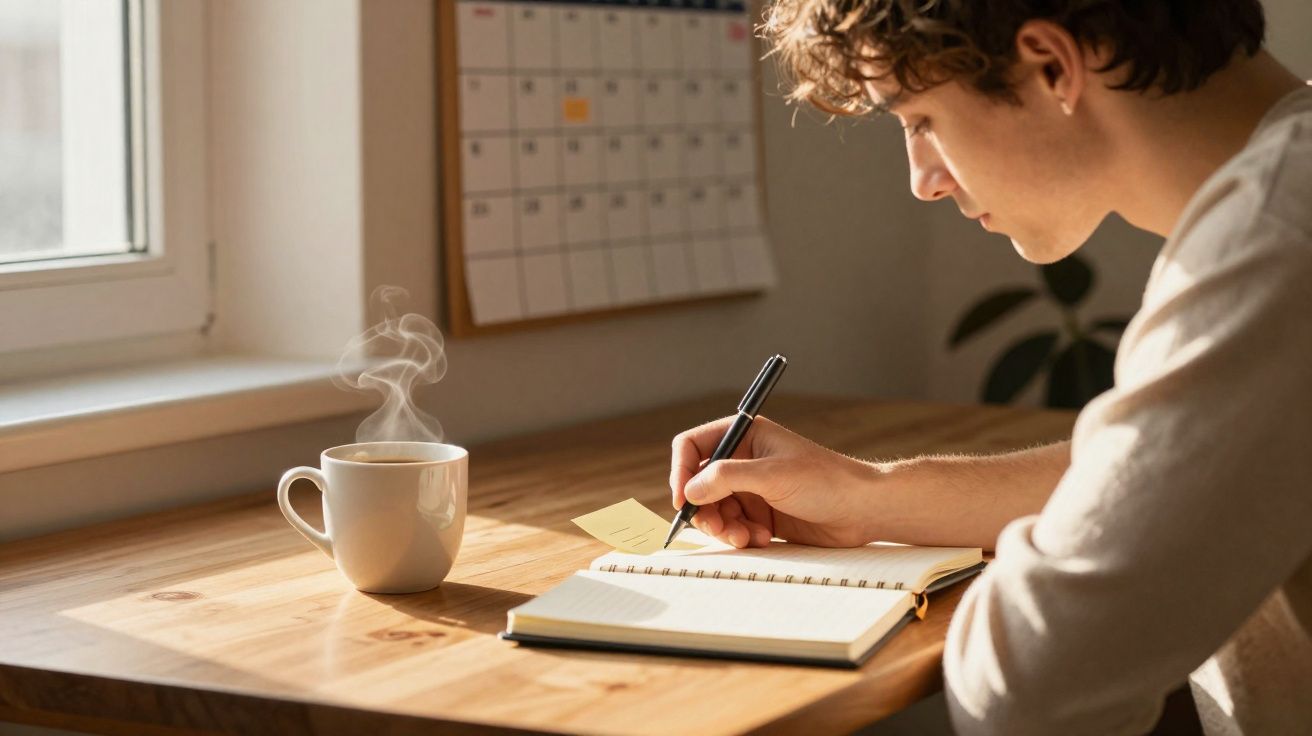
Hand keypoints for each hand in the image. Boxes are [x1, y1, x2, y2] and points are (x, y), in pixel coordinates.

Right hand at [669, 416, 877, 548]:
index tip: (682, 500)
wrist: (862, 509)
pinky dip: (741, 536)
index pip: (693, 447)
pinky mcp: (761, 514)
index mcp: (744, 436)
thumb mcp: (772, 475)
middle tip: (718, 529)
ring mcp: (751, 489)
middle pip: (699, 485)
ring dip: (724, 528)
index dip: (681, 472)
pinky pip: (733, 527)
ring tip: (747, 537)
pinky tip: (764, 538)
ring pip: (714, 511)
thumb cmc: (825, 480)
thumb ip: (726, 478)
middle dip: (705, 509)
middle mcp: (743, 460)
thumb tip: (689, 491)